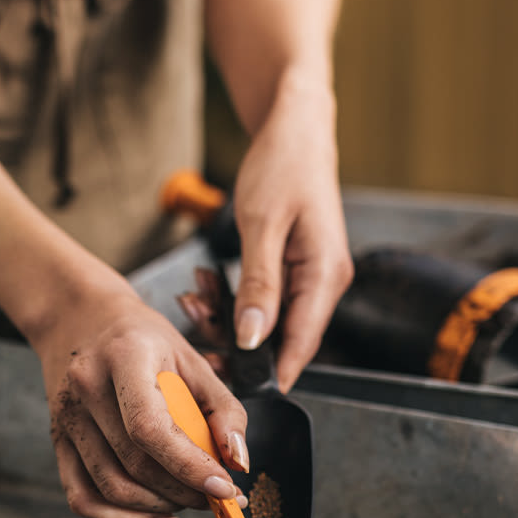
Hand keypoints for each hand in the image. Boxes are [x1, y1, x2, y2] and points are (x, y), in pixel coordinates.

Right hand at [31, 285, 249, 517]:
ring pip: (110, 488)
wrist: (80, 318)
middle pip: (134, 464)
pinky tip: (153, 515)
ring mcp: (66, 418)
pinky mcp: (57, 442)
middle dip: (183, 492)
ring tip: (188, 501)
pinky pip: (82, 497)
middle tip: (217, 497)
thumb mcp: (192, 359)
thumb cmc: (143, 338)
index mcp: (124, 357)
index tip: (224, 487)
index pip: (150, 427)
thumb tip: (238, 462)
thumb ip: (224, 410)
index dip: (189, 466)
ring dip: (157, 507)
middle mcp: (86, 388)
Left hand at [222, 79, 353, 391]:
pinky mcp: (294, 269)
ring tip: (193, 296)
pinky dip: (232, 295)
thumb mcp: (262, 225)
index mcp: (324, 276)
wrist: (294, 127)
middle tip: (193, 323)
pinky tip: (206, 283)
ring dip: (226, 314)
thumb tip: (252, 338)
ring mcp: (310, 277)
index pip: (301, 345)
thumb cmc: (283, 165)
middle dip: (233, 338)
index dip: (268, 374)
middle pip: (281, 337)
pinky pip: (263, 299)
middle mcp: (323, 282)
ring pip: (266, 320)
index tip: (231, 390)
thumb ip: (258, 286)